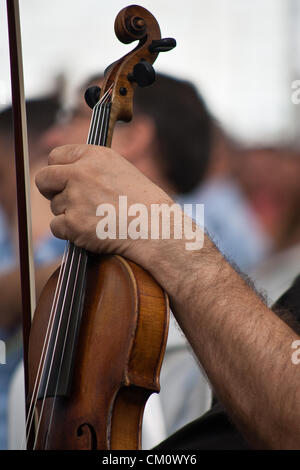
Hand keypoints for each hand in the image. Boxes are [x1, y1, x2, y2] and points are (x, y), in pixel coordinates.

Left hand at [35, 144, 173, 265]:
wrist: (155, 228)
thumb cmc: (143, 203)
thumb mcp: (120, 170)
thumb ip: (92, 168)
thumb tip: (65, 174)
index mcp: (94, 155)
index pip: (56, 155)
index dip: (57, 169)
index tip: (61, 179)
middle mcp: (81, 173)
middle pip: (44, 179)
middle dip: (49, 190)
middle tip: (61, 199)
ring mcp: (75, 198)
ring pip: (55, 206)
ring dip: (69, 214)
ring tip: (96, 218)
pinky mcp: (73, 223)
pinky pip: (57, 227)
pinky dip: (70, 233)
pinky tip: (91, 231)